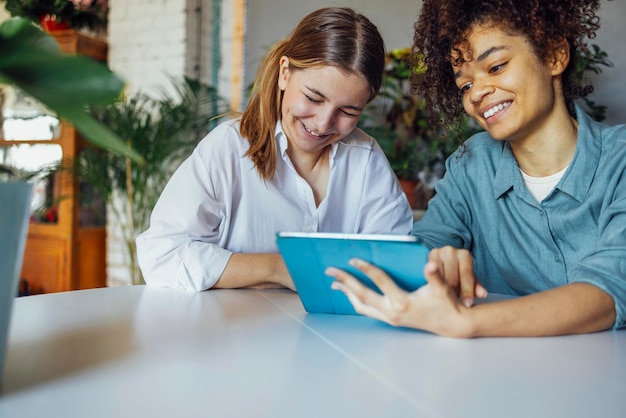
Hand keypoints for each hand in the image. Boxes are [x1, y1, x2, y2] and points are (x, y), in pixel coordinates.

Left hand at [326, 258, 477, 336]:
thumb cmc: (446, 303)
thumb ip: (434, 276)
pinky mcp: (391, 321)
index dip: (365, 268)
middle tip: (330, 270)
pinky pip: (368, 311)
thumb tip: (431, 264)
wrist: (452, 324)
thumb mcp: (442, 288)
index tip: (352, 258)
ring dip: (347, 294)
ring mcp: (390, 318)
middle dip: (345, 281)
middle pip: (362, 294)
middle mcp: (392, 312)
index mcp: (402, 302)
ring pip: (361, 306)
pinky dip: (356, 302)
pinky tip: (351, 295)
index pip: (379, 281)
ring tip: (334, 284)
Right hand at [428, 246, 486, 306]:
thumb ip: (475, 287)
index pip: (466, 273)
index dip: (467, 290)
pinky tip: (434, 290)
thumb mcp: (468, 280)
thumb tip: (482, 294)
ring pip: (439, 277)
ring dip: (442, 288)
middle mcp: (450, 251)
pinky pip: (429, 275)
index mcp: (464, 255)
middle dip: (454, 291)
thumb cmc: (458, 273)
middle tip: (454, 300)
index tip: (467, 304)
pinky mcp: (426, 258)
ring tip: (445, 295)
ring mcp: (436, 252)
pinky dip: (433, 284)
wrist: (442, 263)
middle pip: (452, 277)